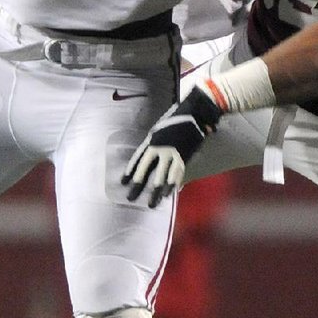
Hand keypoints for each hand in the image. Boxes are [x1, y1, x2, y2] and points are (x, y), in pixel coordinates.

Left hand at [121, 86, 222, 206]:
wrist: (194, 114)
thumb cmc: (175, 120)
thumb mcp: (159, 130)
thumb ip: (153, 143)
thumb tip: (147, 156)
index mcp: (152, 141)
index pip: (138, 159)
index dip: (130, 171)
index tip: (123, 182)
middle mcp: (160, 149)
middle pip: (147, 171)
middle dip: (139, 186)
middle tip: (131, 198)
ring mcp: (173, 154)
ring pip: (163, 177)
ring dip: (157, 192)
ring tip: (152, 203)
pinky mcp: (185, 157)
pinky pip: (177, 175)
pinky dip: (172, 185)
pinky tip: (168, 194)